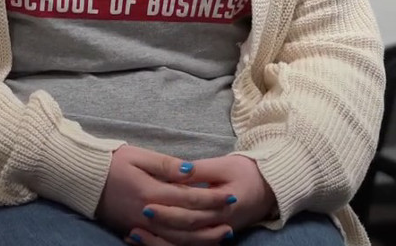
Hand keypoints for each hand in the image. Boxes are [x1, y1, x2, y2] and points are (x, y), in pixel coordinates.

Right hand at [96, 145, 234, 237]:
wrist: (83, 179)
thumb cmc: (111, 162)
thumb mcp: (138, 155)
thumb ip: (165, 165)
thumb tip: (190, 171)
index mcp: (151, 191)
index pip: (189, 197)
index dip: (211, 197)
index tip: (228, 194)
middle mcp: (148, 213)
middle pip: (187, 222)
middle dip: (212, 218)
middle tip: (232, 213)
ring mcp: (141, 226)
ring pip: (178, 239)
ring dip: (202, 238)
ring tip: (222, 234)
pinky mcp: (135, 232)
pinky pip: (163, 244)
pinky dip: (182, 245)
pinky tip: (194, 241)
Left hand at [127, 154, 276, 245]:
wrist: (267, 187)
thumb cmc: (245, 172)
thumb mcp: (225, 165)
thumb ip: (201, 170)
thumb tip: (180, 169)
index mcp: (222, 207)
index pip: (191, 211)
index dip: (168, 208)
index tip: (147, 201)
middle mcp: (219, 225)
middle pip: (185, 231)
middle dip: (160, 225)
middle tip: (138, 215)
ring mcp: (215, 233)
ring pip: (185, 244)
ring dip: (159, 241)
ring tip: (135, 233)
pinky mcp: (211, 235)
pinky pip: (188, 245)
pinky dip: (168, 244)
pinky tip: (148, 240)